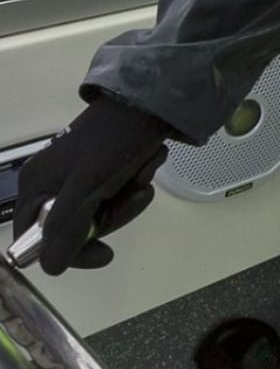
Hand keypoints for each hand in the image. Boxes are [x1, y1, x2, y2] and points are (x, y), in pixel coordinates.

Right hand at [13, 95, 172, 274]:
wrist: (153, 101)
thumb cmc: (115, 141)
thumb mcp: (87, 188)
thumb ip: (65, 228)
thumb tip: (51, 267)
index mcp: (37, 186)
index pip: (36, 239)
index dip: (69, 252)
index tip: (104, 252)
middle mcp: (53, 182)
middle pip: (77, 227)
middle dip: (113, 214)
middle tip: (135, 195)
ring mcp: (80, 174)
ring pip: (105, 210)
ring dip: (131, 195)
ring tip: (143, 171)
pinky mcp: (105, 166)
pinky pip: (120, 191)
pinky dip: (137, 181)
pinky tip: (148, 162)